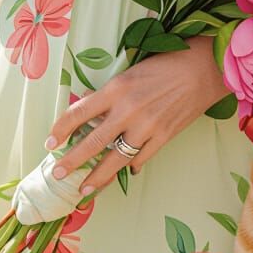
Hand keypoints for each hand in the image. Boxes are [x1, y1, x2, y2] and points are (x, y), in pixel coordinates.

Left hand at [46, 39, 225, 194]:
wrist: (203, 68)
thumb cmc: (167, 63)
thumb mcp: (132, 71)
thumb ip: (110, 92)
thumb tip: (89, 107)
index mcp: (116, 88)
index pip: (79, 112)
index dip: (61, 129)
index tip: (49, 142)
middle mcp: (128, 110)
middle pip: (92, 142)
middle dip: (72, 161)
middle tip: (57, 175)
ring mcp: (146, 127)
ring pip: (115, 159)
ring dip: (97, 177)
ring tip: (83, 190)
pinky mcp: (164, 137)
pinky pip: (141, 159)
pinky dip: (131, 166)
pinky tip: (124, 172)